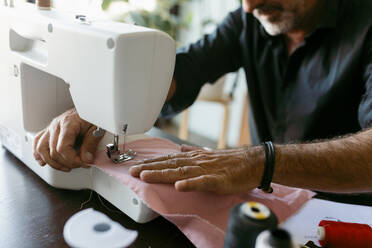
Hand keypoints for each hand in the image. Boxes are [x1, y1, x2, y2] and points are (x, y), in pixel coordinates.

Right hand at [33, 108, 104, 171]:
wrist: (89, 106)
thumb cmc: (92, 115)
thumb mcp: (96, 128)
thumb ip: (91, 143)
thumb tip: (86, 159)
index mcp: (68, 123)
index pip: (63, 148)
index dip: (73, 160)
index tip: (84, 162)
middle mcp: (56, 125)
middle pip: (53, 152)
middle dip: (68, 163)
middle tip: (81, 164)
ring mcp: (51, 127)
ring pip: (42, 150)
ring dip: (54, 163)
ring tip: (67, 167)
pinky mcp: (49, 130)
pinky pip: (37, 142)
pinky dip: (39, 154)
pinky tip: (43, 162)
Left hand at [130, 145, 263, 193]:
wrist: (254, 162)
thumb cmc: (232, 161)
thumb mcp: (209, 154)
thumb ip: (193, 153)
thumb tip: (179, 149)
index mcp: (195, 158)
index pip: (170, 160)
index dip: (153, 163)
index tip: (137, 166)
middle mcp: (198, 162)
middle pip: (171, 164)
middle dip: (150, 167)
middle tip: (132, 171)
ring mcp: (208, 170)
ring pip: (181, 172)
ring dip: (163, 174)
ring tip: (146, 176)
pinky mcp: (219, 180)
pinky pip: (203, 182)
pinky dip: (190, 183)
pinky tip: (179, 186)